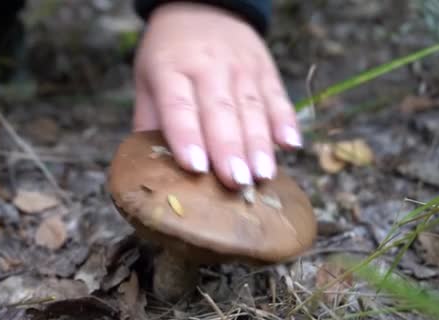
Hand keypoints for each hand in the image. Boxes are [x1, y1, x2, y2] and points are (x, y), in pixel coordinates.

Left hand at [133, 2, 301, 188]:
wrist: (204, 8)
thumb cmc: (169, 57)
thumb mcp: (147, 80)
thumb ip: (149, 122)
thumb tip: (148, 170)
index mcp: (171, 70)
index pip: (179, 107)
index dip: (187, 137)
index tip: (196, 167)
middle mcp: (207, 67)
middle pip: (219, 111)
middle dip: (228, 149)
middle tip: (235, 183)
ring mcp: (240, 67)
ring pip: (251, 108)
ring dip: (258, 144)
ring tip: (262, 176)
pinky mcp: (265, 69)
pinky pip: (277, 97)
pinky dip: (286, 121)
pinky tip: (291, 145)